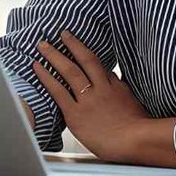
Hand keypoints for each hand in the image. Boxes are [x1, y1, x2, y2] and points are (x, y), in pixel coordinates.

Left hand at [31, 31, 159, 162]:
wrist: (135, 142)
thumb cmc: (139, 130)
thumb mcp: (135, 104)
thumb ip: (123, 90)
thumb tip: (116, 78)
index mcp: (115, 87)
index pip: (100, 66)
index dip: (86, 53)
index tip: (77, 44)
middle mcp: (100, 89)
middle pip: (84, 60)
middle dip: (72, 44)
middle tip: (61, 33)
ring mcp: (87, 100)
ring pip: (69, 71)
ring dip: (54, 55)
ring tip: (42, 44)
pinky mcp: (75, 114)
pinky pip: (57, 91)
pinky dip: (46, 77)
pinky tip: (37, 67)